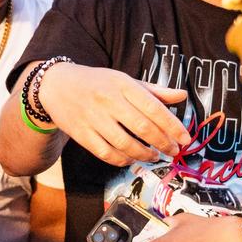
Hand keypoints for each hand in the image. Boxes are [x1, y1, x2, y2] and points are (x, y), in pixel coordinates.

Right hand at [36, 63, 188, 165]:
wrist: (56, 85)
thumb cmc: (98, 83)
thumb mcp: (124, 80)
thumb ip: (154, 91)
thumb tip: (182, 95)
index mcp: (123, 85)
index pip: (154, 107)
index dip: (173, 126)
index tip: (185, 138)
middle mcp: (109, 101)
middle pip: (142, 128)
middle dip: (163, 143)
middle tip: (173, 151)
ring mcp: (93, 119)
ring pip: (125, 144)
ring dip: (144, 154)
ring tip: (154, 156)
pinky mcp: (81, 134)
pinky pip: (106, 153)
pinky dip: (123, 160)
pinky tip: (132, 159)